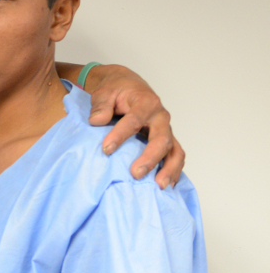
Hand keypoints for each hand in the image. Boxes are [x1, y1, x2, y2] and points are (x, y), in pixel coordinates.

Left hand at [85, 65, 184, 187]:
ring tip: (158, 186)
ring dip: (169, 169)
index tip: (106, 149)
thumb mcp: (104, 92)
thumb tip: (96, 121)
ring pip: (174, 150)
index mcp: (145, 102)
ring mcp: (166, 129)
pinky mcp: (167, 140)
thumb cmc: (116, 90)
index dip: (120, 135)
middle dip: (150, 158)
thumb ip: (101, 105)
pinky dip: (174, 170)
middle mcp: (160, 116)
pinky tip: (166, 185)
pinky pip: (176, 156)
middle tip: (135, 174)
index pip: (134, 120)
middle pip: (161, 139)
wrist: (129, 86)